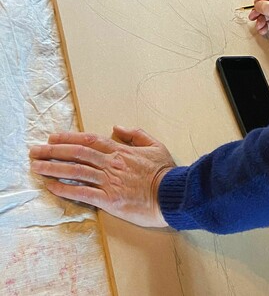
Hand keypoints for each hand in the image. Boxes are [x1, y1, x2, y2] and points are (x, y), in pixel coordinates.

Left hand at [29, 126, 175, 227]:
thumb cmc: (165, 171)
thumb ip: (136, 134)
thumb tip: (118, 127)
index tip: (53, 137)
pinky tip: (52, 186)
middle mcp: (111, 164)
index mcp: (121, 151)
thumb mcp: (155, 145)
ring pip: (76, 171)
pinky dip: (65, 189)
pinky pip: (83, 193)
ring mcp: (109, 181)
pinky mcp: (110, 200)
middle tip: (35, 150)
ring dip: (54, 167)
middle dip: (54, 151)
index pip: (90, 140)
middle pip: (78, 153)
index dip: (69, 137)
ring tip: (36, 166)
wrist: (173, 193)